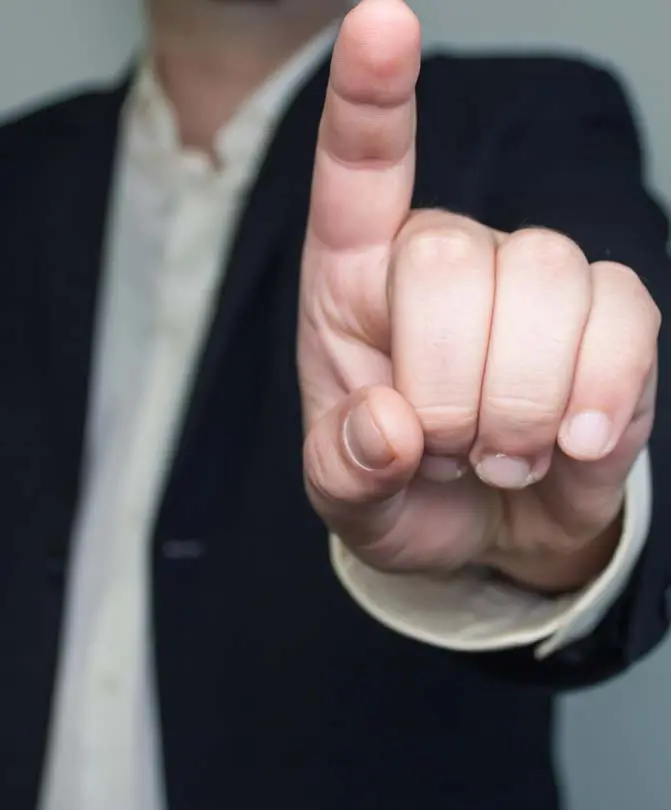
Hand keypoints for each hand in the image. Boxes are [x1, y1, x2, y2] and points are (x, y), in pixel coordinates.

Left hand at [297, 0, 659, 591]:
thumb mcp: (349, 497)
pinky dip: (597, 396)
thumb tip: (390, 431)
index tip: (380, 22)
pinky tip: (574, 443)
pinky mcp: (611, 320)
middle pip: (450, 254)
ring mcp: (534, 282)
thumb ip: (346, 468)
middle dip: (449, 382)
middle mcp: (447, 259)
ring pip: (545, 276)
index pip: (357, 170)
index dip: (370, 98)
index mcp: (357, 284)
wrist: (490, 525)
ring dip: (520, 400)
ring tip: (502, 456)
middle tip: (450, 449)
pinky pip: (623, 318)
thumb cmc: (406, 492)